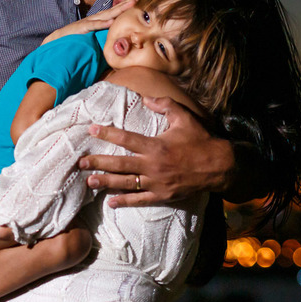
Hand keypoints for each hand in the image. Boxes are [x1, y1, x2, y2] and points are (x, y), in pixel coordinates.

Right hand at [41, 0, 134, 44]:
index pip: (124, 6)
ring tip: (134, 2)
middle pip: (120, 6)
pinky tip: (111, 21)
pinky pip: (95, 26)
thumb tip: (126, 34)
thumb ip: (111, 32)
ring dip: (122, 8)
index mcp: (105, 17)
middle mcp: (100, 16)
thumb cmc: (81, 37)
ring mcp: (92, 21)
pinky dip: (103, 23)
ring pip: (110, 13)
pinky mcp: (84, 28)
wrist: (60, 38)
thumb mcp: (100, 34)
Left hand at [78, 96, 234, 205]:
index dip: (107, 133)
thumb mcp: (184, 117)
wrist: (219, 166)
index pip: (126, 138)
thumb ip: (164, 105)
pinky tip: (110, 202)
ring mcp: (157, 182)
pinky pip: (140, 200)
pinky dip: (124, 202)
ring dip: (106, 182)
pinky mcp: (163, 195)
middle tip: (81, 163)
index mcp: (156, 145)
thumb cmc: (200, 139)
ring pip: (126, 183)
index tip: (91, 129)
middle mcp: (153, 165)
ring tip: (89, 182)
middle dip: (99, 163)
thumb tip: (144, 99)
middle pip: (120, 164)